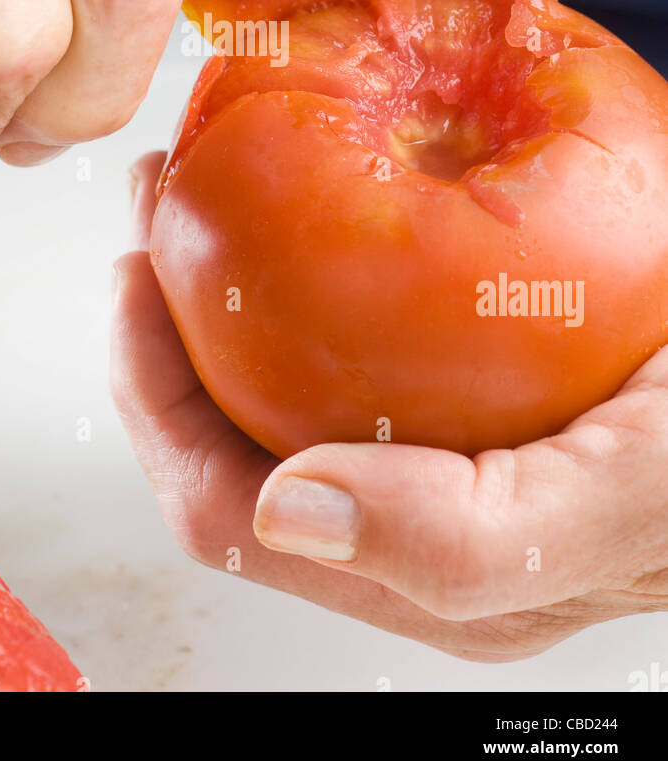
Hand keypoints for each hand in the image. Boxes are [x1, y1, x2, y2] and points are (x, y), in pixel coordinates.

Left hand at [112, 0, 667, 660]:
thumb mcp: (619, 496)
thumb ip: (465, 539)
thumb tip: (288, 517)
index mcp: (418, 573)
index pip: (227, 510)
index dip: (157, 398)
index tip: (142, 271)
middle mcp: (402, 523)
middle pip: (226, 440)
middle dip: (170, 323)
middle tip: (162, 202)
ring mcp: (420, 456)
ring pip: (268, 385)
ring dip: (219, 287)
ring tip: (202, 186)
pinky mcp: (447, 396)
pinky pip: (333, 338)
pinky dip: (291, 267)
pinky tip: (298, 197)